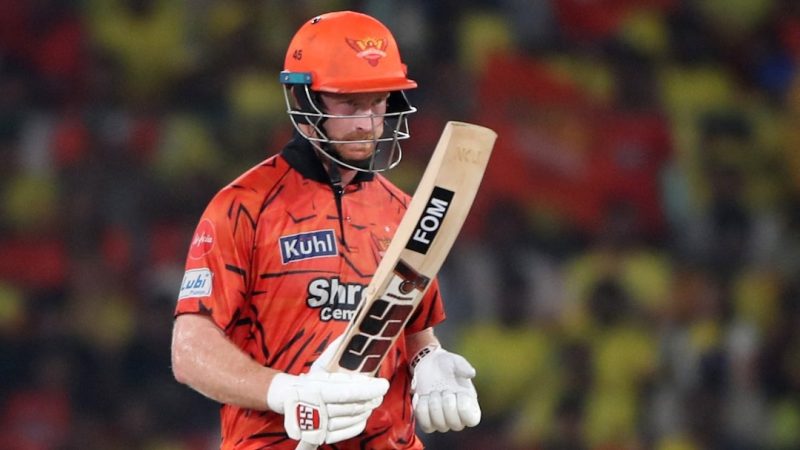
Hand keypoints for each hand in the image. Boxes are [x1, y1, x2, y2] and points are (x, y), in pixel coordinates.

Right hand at [267, 336, 388, 444]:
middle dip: (370, 399)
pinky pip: (346, 432)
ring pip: (350, 419)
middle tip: (381, 392)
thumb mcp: (321, 370)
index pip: (348, 392)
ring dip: (366, 410)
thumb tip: (353, 348)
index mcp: (317, 389)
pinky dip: (358, 423)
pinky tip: (364, 415)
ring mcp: (317, 424)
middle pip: (351, 406)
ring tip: (373, 401)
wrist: (285, 397)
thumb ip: (339, 363)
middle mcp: (316, 408)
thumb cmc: (308, 381)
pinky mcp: (320, 435)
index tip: (383, 385)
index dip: (368, 390)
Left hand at [411, 346, 480, 432]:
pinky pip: (425, 426)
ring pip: (439, 425)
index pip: (472, 420)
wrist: (428, 364)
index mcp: (469, 402)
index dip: (463, 408)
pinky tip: (421, 396)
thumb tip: (471, 373)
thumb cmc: (445, 363)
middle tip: (443, 389)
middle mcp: (457, 414)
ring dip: (433, 406)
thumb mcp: (455, 361)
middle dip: (447, 404)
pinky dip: (421, 410)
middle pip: (455, 425)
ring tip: (432, 392)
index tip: (457, 392)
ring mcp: (442, 418)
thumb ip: (463, 366)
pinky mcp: (427, 418)